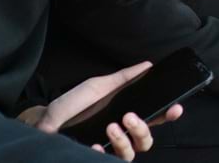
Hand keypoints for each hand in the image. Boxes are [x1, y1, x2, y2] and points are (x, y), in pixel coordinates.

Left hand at [18, 61, 182, 160]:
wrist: (43, 120)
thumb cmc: (71, 105)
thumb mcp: (98, 86)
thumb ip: (123, 78)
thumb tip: (147, 65)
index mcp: (125, 117)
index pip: (153, 119)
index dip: (167, 115)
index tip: (175, 108)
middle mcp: (120, 136)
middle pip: (146, 141)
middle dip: (142, 129)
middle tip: (128, 116)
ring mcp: (107, 150)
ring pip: (130, 155)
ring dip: (123, 141)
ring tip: (110, 127)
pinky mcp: (91, 157)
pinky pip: (107, 162)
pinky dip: (102, 154)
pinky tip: (94, 145)